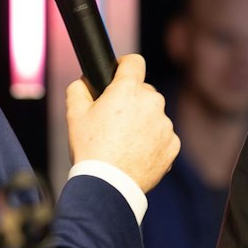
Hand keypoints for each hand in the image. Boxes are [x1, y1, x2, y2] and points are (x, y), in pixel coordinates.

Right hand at [67, 54, 179, 194]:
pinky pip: (162, 137)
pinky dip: (152, 142)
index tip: (120, 73)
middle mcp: (152, 102)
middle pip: (144, 92)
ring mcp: (165, 125)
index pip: (134, 62)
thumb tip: (86, 81)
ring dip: (143, 123)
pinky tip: (135, 154)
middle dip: (131, 101)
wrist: (109, 185)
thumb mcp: (74, 114)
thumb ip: (79, 88)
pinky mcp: (173, 145)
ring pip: (154, 116)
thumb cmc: (90, 148)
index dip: (125, 66)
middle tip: (114, 121)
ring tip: (124, 143)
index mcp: (129, 89)